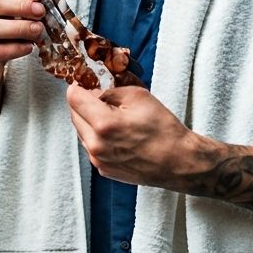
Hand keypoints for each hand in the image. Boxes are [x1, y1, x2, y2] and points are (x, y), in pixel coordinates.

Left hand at [65, 83, 203, 189]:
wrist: (179, 161)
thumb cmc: (163, 129)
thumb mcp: (138, 96)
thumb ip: (110, 90)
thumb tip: (94, 91)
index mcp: (104, 124)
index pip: (73, 98)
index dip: (78, 86)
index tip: (84, 82)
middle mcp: (96, 145)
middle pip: (74, 115)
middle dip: (82, 103)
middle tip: (98, 96)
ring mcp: (98, 160)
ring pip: (81, 131)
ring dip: (89, 120)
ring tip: (111, 116)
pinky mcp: (104, 169)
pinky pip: (91, 146)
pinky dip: (97, 136)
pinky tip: (116, 133)